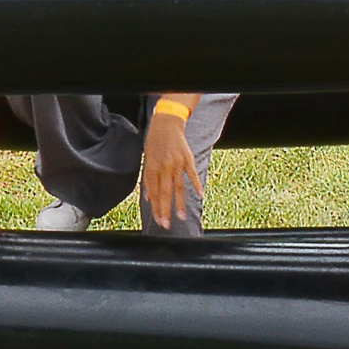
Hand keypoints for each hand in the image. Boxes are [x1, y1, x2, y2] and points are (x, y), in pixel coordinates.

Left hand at [142, 107, 200, 228]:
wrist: (167, 123)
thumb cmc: (155, 142)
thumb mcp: (147, 159)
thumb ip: (147, 179)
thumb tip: (147, 197)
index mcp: (152, 168)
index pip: (154, 192)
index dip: (156, 207)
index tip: (158, 220)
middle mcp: (164, 167)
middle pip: (165, 192)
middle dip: (165, 210)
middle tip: (166, 225)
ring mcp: (177, 163)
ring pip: (178, 187)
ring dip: (179, 203)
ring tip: (181, 217)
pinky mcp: (188, 159)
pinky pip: (192, 174)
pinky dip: (197, 185)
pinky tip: (200, 196)